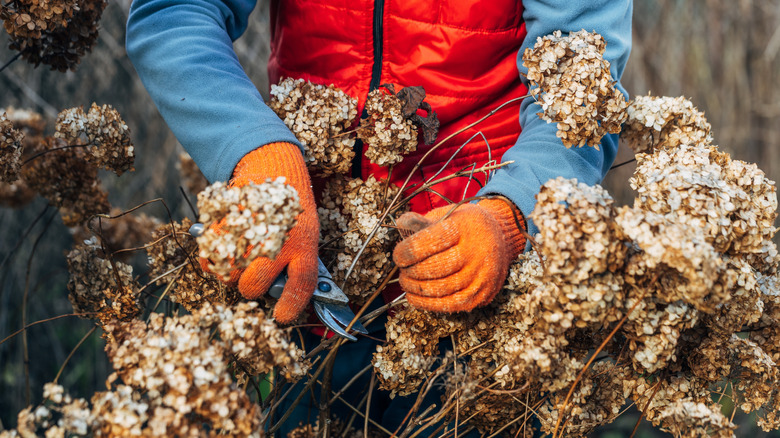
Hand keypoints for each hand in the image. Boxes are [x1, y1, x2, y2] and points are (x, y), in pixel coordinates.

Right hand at [201, 142, 318, 323]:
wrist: (270, 164)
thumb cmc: (290, 209)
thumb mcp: (306, 232)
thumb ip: (299, 262)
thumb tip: (291, 299)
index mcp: (303, 244)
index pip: (301, 283)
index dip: (291, 305)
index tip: (281, 317)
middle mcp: (276, 240)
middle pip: (253, 285)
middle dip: (250, 288)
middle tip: (253, 277)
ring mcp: (248, 232)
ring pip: (230, 275)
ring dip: (232, 272)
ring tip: (242, 254)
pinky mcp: (225, 224)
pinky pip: (210, 258)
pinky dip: (213, 259)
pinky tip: (225, 247)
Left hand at [392, 199, 525, 311]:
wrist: (501, 238)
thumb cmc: (466, 226)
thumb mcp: (448, 214)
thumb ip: (422, 221)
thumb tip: (400, 224)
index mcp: (464, 227)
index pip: (428, 243)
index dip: (406, 252)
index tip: (398, 255)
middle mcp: (476, 252)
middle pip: (433, 268)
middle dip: (410, 271)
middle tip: (402, 270)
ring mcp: (481, 276)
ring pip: (440, 289)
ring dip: (416, 288)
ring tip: (407, 281)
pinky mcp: (482, 294)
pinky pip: (450, 305)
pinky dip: (427, 303)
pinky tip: (415, 296)